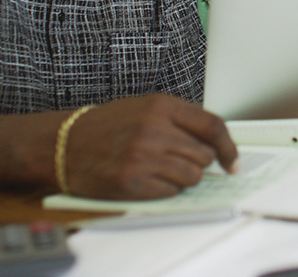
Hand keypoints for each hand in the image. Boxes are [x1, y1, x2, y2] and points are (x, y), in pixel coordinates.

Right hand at [62, 94, 238, 199]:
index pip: (213, 126)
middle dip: (197, 163)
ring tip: (159, 169)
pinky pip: (171, 192)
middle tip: (175, 160)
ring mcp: (144, 156)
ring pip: (192, 177)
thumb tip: (215, 142)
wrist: (64, 144)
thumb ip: (179, 120)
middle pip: (204, 155)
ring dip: (182, 178)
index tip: (232, 162)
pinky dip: (165, 190)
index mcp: (161, 106)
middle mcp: (155, 129)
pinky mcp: (133, 182)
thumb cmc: (106, 126)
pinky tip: (146, 179)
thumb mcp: (144, 108)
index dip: (228, 148)